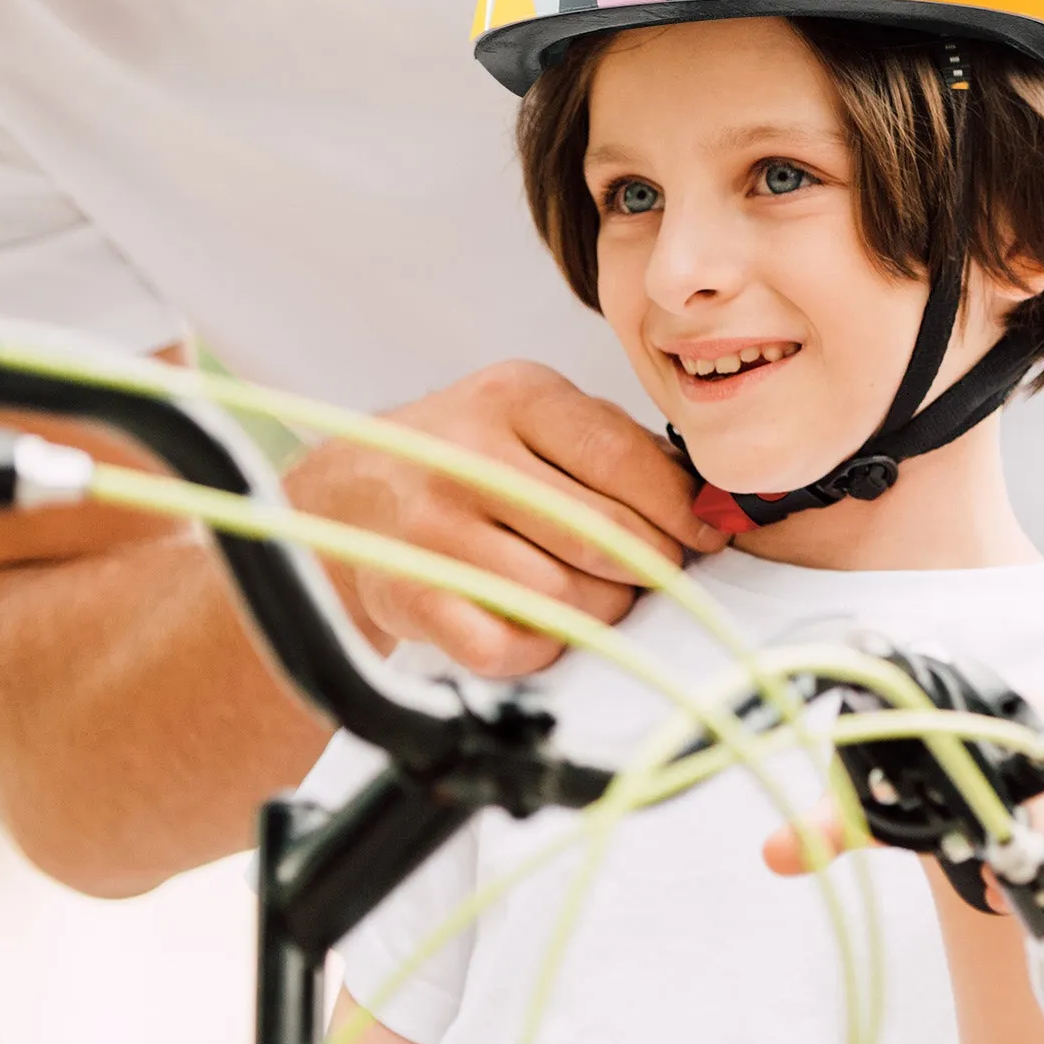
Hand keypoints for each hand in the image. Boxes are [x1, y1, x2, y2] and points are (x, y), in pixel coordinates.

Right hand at [284, 359, 724, 676]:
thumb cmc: (458, 460)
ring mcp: (433, 529)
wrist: (337, 502)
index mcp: (512, 395)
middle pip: (604, 537)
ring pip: (565, 597)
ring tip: (594, 602)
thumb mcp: (523, 417)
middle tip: (653, 578)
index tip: (704, 538)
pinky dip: (540, 648)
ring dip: (600, 614)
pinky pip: (510, 645)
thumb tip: (707, 506)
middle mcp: (468, 455)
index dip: (678, 511)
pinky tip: (538, 628)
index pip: (624, 461)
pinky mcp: (411, 596)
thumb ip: (612, 446)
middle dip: (647, 570)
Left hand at [760, 701, 1043, 901]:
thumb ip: (824, 829)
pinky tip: (1036, 856)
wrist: (952, 787)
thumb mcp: (863, 806)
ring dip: (1043, 842)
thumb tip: (772, 856)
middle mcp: (1004, 695)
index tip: (970, 849)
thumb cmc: (904, 782)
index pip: (975, 729)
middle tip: (991, 880)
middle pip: (1030, 765)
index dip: (979, 795)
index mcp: (948, 693)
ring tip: (1005, 877)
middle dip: (1017, 833)